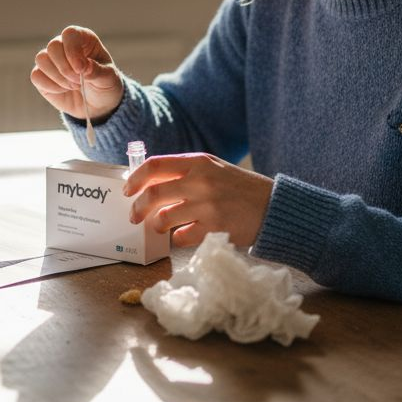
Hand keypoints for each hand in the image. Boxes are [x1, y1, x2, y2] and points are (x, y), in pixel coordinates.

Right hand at [30, 26, 123, 120]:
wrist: (95, 105)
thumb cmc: (104, 86)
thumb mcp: (108, 79)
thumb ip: (98, 71)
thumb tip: (84, 67)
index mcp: (83, 39)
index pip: (70, 34)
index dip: (72, 50)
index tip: (81, 69)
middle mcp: (65, 45)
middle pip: (53, 46)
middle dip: (65, 68)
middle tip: (78, 82)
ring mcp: (52, 59)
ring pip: (42, 59)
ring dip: (58, 77)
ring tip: (73, 85)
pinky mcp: (42, 74)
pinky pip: (36, 76)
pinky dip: (50, 86)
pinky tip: (62, 90)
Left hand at [124, 153, 273, 247]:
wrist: (273, 207)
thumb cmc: (240, 188)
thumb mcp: (214, 169)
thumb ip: (186, 172)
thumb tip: (150, 182)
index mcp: (198, 162)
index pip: (155, 165)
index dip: (136, 178)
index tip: (128, 190)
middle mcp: (201, 181)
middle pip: (153, 194)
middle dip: (137, 208)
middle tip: (135, 216)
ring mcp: (207, 205)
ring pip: (163, 218)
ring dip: (156, 225)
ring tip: (160, 227)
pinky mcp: (214, 228)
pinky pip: (181, 237)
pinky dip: (177, 238)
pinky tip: (183, 235)